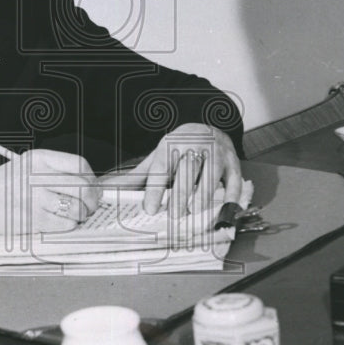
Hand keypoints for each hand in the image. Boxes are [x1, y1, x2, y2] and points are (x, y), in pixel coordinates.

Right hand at [0, 149, 101, 235]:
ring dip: (80, 215)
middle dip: (92, 200)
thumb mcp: (31, 165)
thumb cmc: (11, 184)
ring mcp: (34, 200)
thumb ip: (58, 170)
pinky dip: (68, 226)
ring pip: (76, 209)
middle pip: (82, 187)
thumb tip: (92, 186)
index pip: (79, 164)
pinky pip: (63, 225)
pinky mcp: (31, 221)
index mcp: (39, 159)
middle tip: (90, 206)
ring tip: (75, 215)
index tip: (93, 187)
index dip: (92, 178)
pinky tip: (61, 223)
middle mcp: (37, 177)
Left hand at [100, 123, 241, 216]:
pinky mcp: (234, 163)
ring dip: (203, 195)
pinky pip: (234, 181)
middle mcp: (196, 145)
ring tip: (195, 212)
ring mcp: (217, 153)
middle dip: (180, 194)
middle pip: (187, 172)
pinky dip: (231, 197)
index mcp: (172, 144)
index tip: (151, 208)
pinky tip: (224, 211)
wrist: (208, 128)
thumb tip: (108, 188)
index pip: (162, 167)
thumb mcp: (157, 157)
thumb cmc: (179, 149)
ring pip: (211, 175)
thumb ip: (138, 176)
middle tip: (174, 215)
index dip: (156, 188)